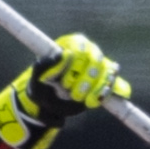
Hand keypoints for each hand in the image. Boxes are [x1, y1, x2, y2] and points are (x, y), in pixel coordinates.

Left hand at [0, 33, 129, 147]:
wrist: (52, 104)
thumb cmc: (42, 87)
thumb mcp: (36, 79)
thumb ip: (43, 66)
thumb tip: (59, 55)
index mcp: (70, 45)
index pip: (79, 44)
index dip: (76, 59)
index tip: (67, 78)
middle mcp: (87, 52)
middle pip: (96, 58)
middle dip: (87, 78)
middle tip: (75, 95)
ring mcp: (98, 66)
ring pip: (107, 71)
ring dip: (99, 87)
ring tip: (88, 102)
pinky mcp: (106, 80)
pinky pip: (113, 81)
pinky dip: (109, 90)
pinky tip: (100, 100)